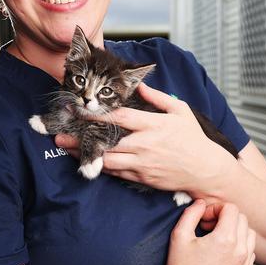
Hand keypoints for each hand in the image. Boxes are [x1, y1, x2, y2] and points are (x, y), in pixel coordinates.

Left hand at [57, 82, 234, 196]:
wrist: (206, 171)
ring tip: (66, 149)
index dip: (97, 114)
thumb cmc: (193, 139)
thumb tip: (139, 85)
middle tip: (59, 134)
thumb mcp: (180, 111)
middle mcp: (144, 145)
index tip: (79, 109)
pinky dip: (100, 167)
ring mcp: (142, 164)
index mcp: (153, 125)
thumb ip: (158, 97)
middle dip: (81, 138)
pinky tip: (86, 161)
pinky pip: (116, 173)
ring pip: (107, 160)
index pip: (119, 118)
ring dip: (84, 154)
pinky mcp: (142, 179)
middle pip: (106, 141)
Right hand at [160, 200, 255, 264]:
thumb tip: (201, 203)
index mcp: (225, 240)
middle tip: (209, 227)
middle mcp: (239, 252)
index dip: (216, 209)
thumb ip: (191, 213)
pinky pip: (250, 252)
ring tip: (218, 238)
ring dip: (235, 231)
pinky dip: (240, 246)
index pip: (232, 209)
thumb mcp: (180, 234)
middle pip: (242, 219)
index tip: (205, 219)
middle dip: (226, 218)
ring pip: (249, 234)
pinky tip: (223, 251)